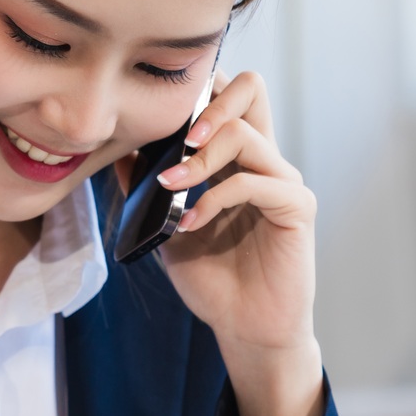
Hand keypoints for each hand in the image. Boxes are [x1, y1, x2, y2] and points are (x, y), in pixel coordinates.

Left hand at [125, 69, 323, 415]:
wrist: (244, 328)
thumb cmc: (212, 277)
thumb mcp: (164, 227)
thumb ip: (147, 188)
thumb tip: (118, 150)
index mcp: (237, 157)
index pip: (226, 93)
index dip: (196, 88)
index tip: (158, 116)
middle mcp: (264, 160)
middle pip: (250, 87)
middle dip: (206, 100)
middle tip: (176, 138)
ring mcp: (283, 181)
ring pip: (244, 133)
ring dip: (198, 159)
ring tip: (170, 186)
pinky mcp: (296, 208)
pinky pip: (254, 183)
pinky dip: (214, 199)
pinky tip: (190, 223)